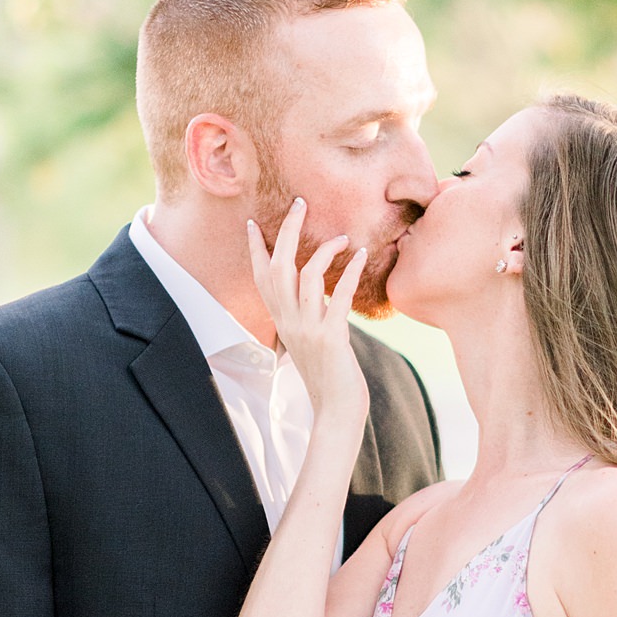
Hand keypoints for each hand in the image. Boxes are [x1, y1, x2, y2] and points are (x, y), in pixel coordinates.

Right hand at [247, 199, 369, 422]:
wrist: (336, 413)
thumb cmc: (328, 379)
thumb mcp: (309, 345)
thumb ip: (306, 321)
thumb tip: (314, 301)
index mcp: (282, 323)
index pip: (262, 279)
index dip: (256, 250)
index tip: (254, 224)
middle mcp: (289, 323)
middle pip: (279, 267)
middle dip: (288, 231)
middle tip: (300, 204)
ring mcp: (307, 329)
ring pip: (305, 276)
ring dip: (324, 249)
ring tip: (344, 236)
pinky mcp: (330, 337)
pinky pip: (338, 296)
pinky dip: (350, 272)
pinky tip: (362, 255)